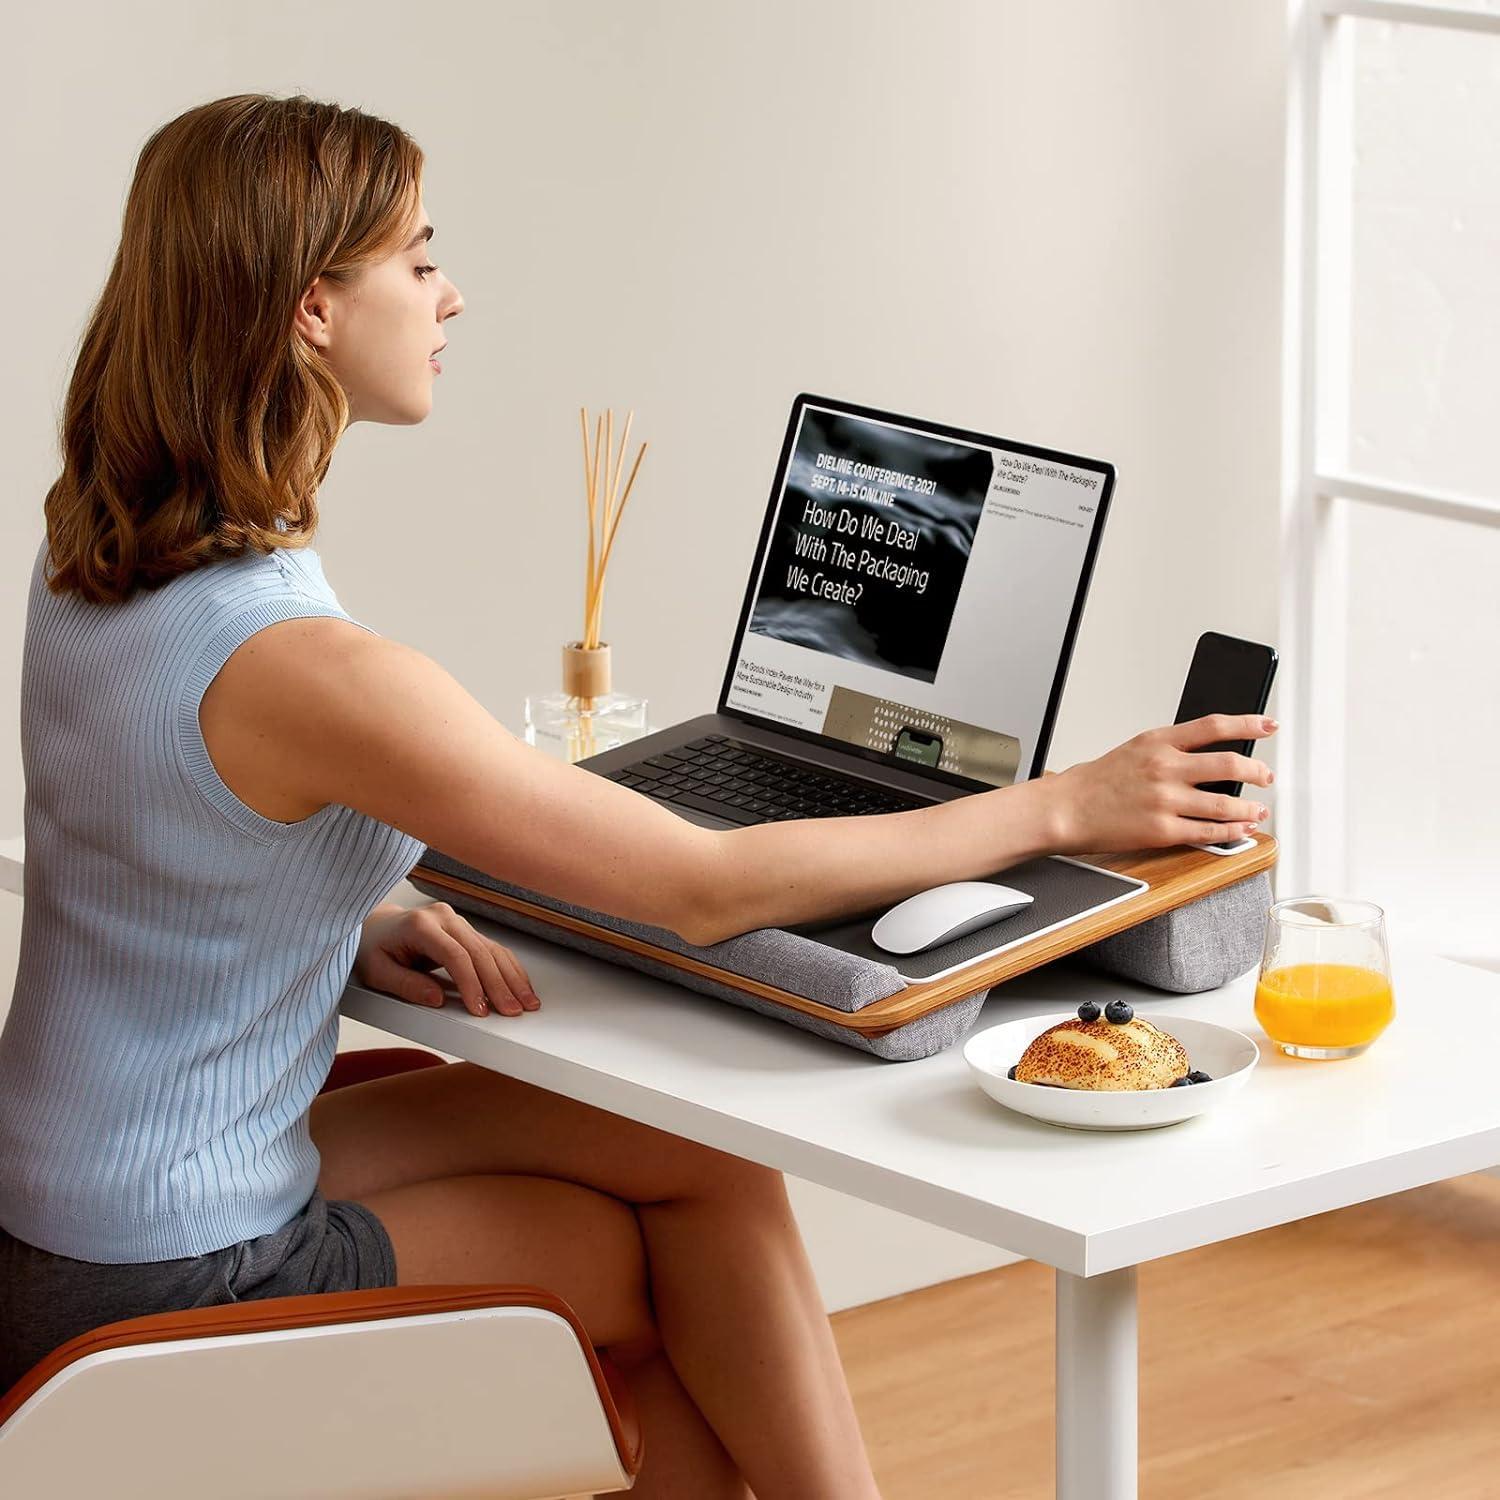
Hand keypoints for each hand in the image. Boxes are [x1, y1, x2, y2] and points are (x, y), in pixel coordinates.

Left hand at [353, 901, 540, 1017]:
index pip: (455, 955)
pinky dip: (508, 969)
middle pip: (479, 952)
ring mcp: (457, 921)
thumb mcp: (377, 972)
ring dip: (512, 978)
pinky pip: (492, 948)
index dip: (471, 984)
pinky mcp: (465, 929)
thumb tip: (438, 999)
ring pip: (492, 949)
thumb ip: (406, 985)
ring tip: (526, 1003)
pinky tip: (520, 985)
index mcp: (420, 925)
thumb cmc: (374, 949)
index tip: (480, 1009)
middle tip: (512, 1011)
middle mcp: (443, 918)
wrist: (375, 927)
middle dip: (499, 985)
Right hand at [1047, 713, 1277, 853]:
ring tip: (1258, 810)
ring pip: (1225, 804)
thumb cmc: (1097, 782)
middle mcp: (1164, 768)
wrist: (1066, 808)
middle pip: (1229, 765)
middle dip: (1257, 772)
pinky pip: (1208, 832)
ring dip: (1250, 808)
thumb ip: (1172, 748)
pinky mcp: (1162, 830)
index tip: (1269, 726)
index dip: (1248, 724)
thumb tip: (1211, 754)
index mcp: (1158, 741)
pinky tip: (1241, 830)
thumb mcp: (1135, 749)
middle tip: (1265, 776)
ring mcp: (1164, 800)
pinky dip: (1231, 832)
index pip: (1214, 726)